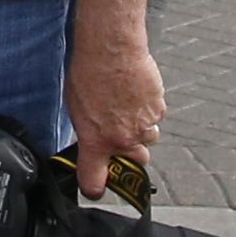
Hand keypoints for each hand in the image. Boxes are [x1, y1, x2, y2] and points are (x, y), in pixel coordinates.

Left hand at [65, 8, 165, 200]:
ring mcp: (144, 126)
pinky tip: (137, 93)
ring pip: (148, 138)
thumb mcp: (76, 106)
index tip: (95, 188)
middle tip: (120, 133)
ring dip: (140, 129)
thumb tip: (92, 138)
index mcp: (97, 141)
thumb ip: (88, 130)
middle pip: (136, 162)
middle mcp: (123, 139)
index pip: (95, 180)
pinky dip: (149, 109)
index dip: (95, 187)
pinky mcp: (159, 109)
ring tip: (128, 106)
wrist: (112, 48)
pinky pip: (156, 117)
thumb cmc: (89, 71)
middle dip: (130, 153)